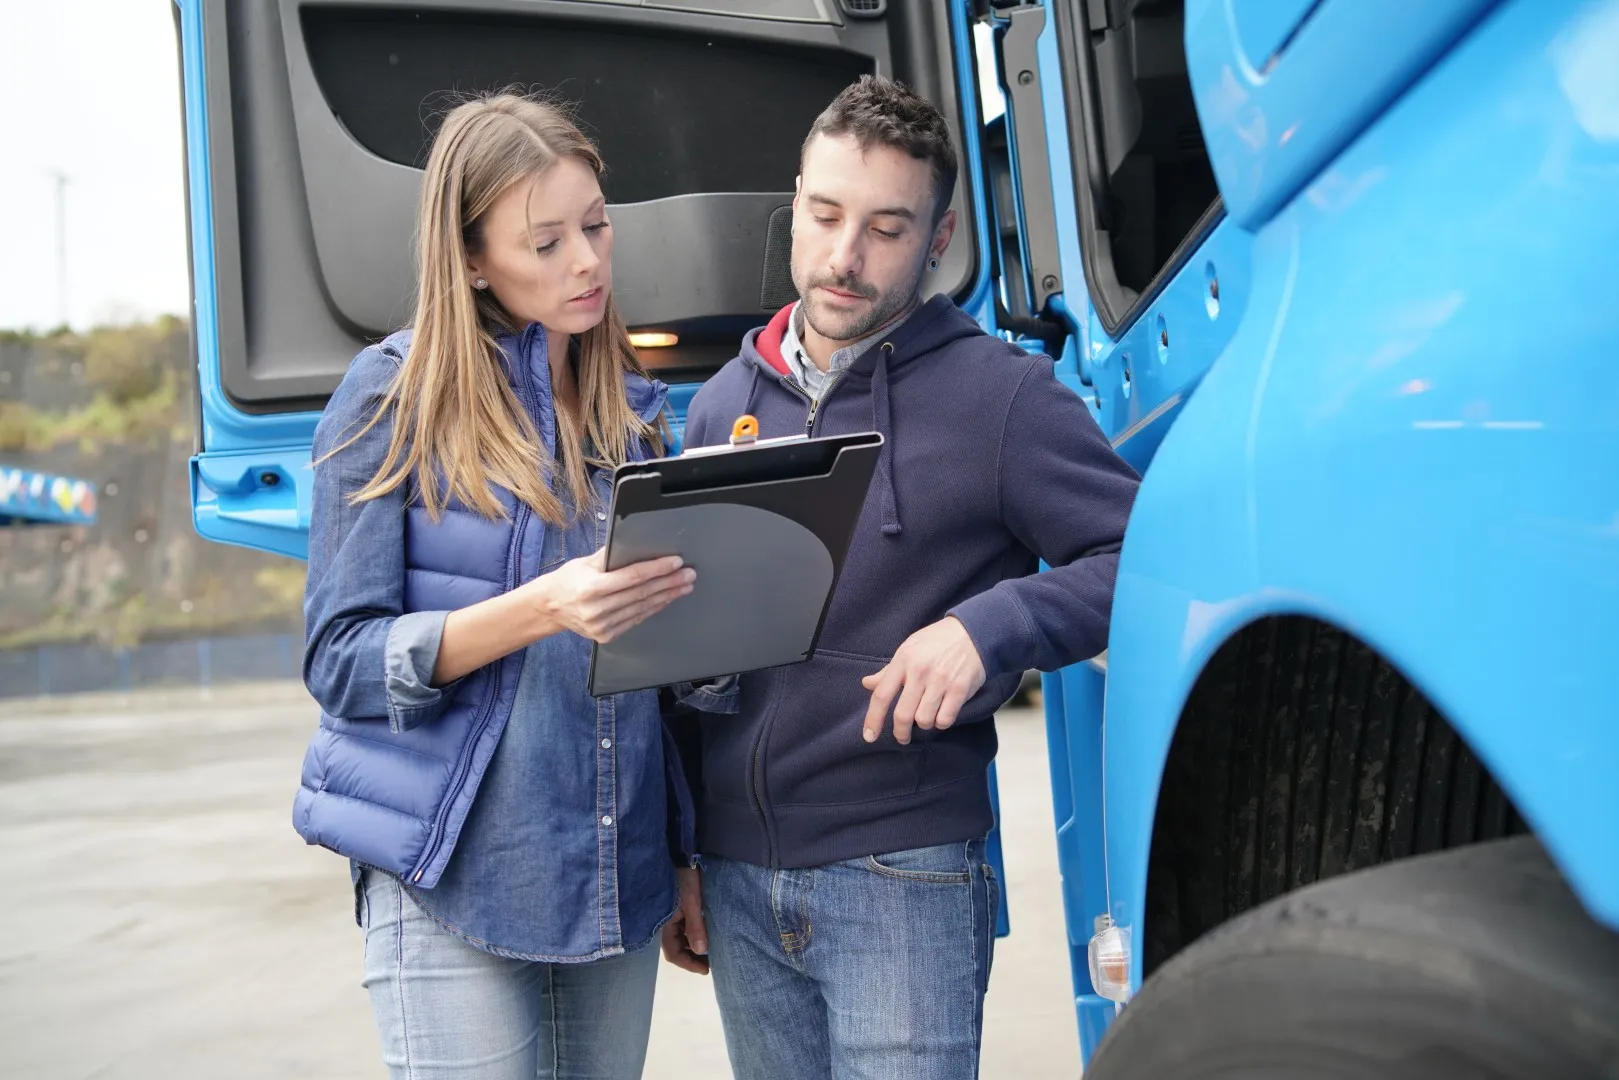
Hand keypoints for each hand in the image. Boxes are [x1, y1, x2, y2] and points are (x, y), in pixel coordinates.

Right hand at [526, 550, 693, 643]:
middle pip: (641, 594)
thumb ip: (610, 556)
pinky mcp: (606, 636)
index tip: (675, 562)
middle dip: (669, 583)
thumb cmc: (568, 580)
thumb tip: (637, 543)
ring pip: (642, 608)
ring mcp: (602, 626)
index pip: (632, 577)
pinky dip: (653, 608)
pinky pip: (636, 619)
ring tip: (684, 586)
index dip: (656, 569)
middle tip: (689, 574)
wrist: (550, 608)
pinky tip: (666, 599)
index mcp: (591, 588)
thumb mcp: (584, 563)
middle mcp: (596, 610)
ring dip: (667, 596)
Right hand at [661, 866, 708, 974]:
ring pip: (682, 937)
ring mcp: (672, 914)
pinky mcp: (679, 905)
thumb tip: (701, 951)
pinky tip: (708, 932)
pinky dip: (695, 932)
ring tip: (713, 948)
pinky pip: (685, 925)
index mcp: (665, 923)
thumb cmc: (685, 877)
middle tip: (713, 961)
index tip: (706, 970)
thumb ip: (695, 926)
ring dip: (695, 944)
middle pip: (677, 947)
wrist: (681, 852)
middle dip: (693, 956)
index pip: (673, 953)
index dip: (689, 964)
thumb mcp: (692, 902)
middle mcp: (666, 921)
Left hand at [861, 617, 986, 744]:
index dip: (873, 719)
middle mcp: (920, 671)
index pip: (882, 695)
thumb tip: (866, 684)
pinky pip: (945, 719)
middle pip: (903, 715)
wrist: (972, 631)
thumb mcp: (909, 648)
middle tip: (902, 737)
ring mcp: (941, 681)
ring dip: (924, 724)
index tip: (869, 736)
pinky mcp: (959, 689)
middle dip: (900, 732)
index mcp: (903, 660)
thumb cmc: (936, 641)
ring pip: (924, 720)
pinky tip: (942, 713)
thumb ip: (889, 670)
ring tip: (926, 716)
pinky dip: (941, 722)